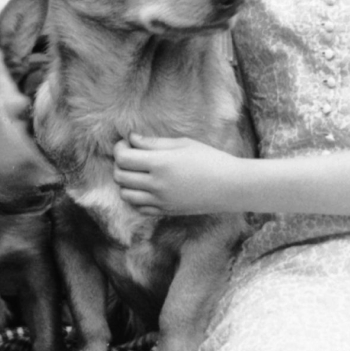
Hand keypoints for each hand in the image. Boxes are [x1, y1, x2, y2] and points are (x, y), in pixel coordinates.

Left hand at [112, 134, 241, 216]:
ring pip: (125, 195)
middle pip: (120, 176)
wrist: (230, 186)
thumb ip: (153, 143)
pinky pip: (139, 208)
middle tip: (130, 155)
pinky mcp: (166, 211)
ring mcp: (160, 201)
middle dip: (119, 164)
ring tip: (137, 172)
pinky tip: (146, 187)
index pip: (123, 158)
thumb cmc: (209, 159)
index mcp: (160, 163)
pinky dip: (136, 198)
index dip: (119, 149)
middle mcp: (156, 184)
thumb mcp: (182, 144)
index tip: (126, 143)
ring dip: (125, 182)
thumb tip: (131, 139)